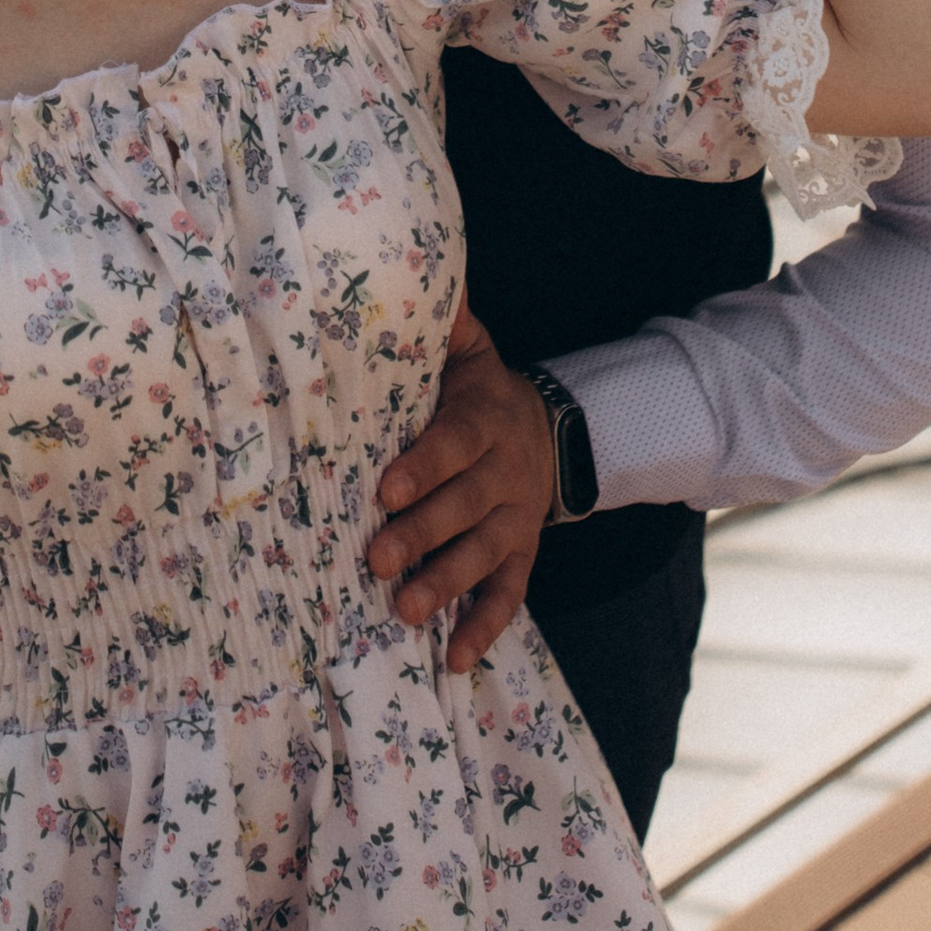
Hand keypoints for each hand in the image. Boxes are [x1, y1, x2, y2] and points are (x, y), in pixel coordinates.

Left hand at [366, 303, 553, 674]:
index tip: (386, 488)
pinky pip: (509, 596)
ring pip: (483, 557)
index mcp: (483, 421)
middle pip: (463, 508)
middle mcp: (502, 475)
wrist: (552, 433)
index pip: (454, 443)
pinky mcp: (522, 555)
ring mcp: (514, 520)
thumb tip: (411, 271)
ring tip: (406, 612)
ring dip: (446, 586)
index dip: (424, 466)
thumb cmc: (484, 391)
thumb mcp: (471, 351)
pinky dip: (485, 627)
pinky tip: (455, 659)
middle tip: (378, 558)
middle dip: (422, 534)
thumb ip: (444, 323)